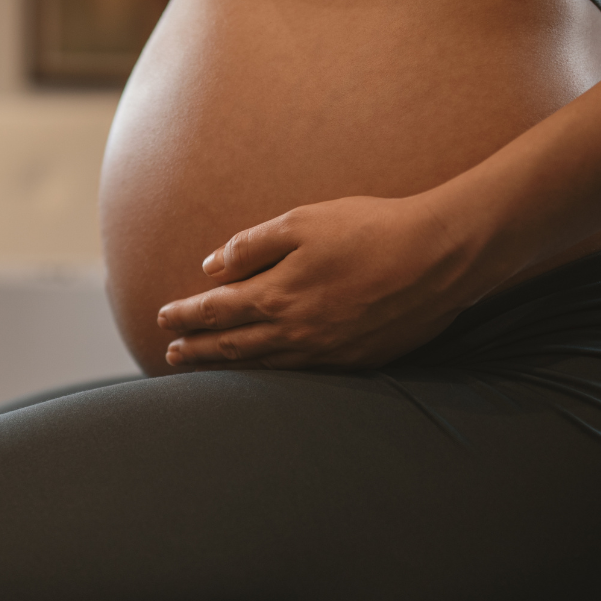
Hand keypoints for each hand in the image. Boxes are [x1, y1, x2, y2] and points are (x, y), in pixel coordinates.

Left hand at [157, 193, 489, 369]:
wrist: (438, 257)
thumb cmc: (370, 229)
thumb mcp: (304, 222)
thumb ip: (253, 244)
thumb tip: (211, 265)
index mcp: (278, 295)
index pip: (215, 311)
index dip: (185, 316)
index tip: (162, 319)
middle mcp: (295, 332)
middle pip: (231, 347)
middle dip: (197, 350)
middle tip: (170, 355)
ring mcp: (325, 353)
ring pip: (262, 368)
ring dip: (226, 370)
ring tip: (203, 370)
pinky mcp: (354, 362)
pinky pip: (298, 377)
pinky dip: (269, 378)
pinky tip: (263, 376)